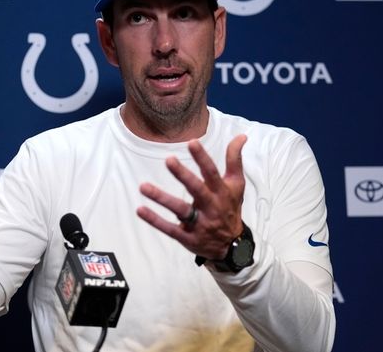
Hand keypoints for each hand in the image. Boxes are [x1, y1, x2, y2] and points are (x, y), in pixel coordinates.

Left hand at [136, 135, 247, 259]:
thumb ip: (234, 159)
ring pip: (180, 210)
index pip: (212, 173)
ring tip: (143, 187)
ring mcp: (199, 223)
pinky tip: (140, 209)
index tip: (192, 142)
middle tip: (169, 160)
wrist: (232, 246)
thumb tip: (241, 135)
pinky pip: (170, 229)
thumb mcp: (236, 184)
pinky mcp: (188, 237)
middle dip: (183, 175)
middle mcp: (211, 207)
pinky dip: (155, 220)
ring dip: (162, 199)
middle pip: (197, 190)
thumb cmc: (230, 207)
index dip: (202, 158)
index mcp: (221, 192)